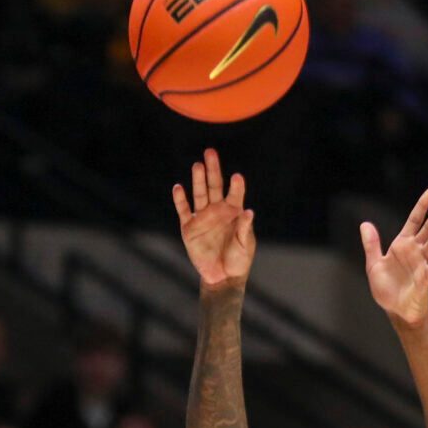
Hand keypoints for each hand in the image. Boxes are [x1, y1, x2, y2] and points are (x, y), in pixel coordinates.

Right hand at [172, 148, 254, 289]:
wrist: (222, 276)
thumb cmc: (238, 259)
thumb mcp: (245, 244)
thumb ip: (245, 228)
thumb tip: (249, 211)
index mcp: (234, 211)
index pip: (235, 193)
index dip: (236, 186)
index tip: (237, 177)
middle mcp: (217, 210)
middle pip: (214, 185)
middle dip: (213, 169)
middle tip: (210, 152)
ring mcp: (203, 217)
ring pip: (199, 194)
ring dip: (198, 180)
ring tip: (197, 165)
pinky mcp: (189, 227)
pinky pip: (184, 210)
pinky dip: (180, 199)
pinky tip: (178, 187)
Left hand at [361, 187, 427, 328]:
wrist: (395, 310)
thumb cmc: (387, 289)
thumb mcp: (374, 265)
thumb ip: (372, 245)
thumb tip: (365, 224)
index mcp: (403, 245)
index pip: (415, 221)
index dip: (423, 205)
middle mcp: (415, 251)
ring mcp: (421, 264)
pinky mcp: (424, 280)